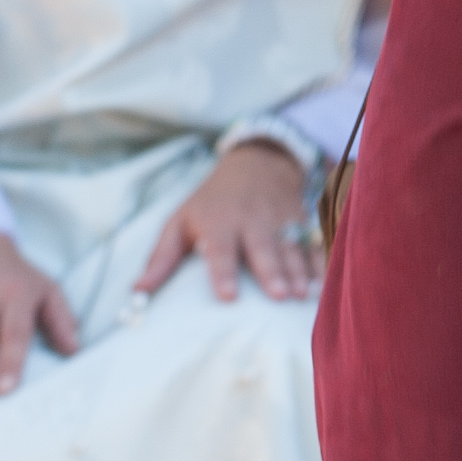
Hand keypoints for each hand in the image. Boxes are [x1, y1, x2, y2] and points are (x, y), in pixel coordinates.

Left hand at [140, 138, 320, 306]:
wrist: (256, 164)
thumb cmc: (210, 203)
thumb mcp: (180, 222)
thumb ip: (161, 258)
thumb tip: (137, 294)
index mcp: (218, 221)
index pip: (220, 249)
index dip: (223, 272)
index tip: (227, 297)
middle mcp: (252, 219)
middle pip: (263, 247)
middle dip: (272, 271)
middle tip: (279, 296)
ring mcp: (281, 219)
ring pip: (291, 247)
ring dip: (299, 270)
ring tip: (301, 295)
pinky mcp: (302, 220)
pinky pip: (313, 241)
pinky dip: (320, 260)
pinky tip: (324, 282)